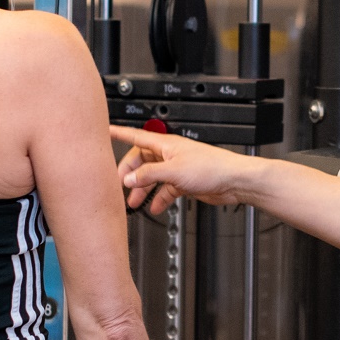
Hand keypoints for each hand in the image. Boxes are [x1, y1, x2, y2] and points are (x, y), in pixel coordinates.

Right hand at [111, 125, 256, 214]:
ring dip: (142, 190)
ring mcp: (177, 169)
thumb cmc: (212, 168)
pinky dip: (159, 198)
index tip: (105, 132)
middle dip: (130, 174)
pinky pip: (165, 190)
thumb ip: (149, 175)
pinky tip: (155, 207)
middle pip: (141, 161)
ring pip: (152, 178)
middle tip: (120, 187)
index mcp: (166, 145)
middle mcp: (170, 155)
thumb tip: (129, 179)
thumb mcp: (173, 171)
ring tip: (134, 202)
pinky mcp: (185, 182)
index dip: (120, 134)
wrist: (234, 181)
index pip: (136, 136)